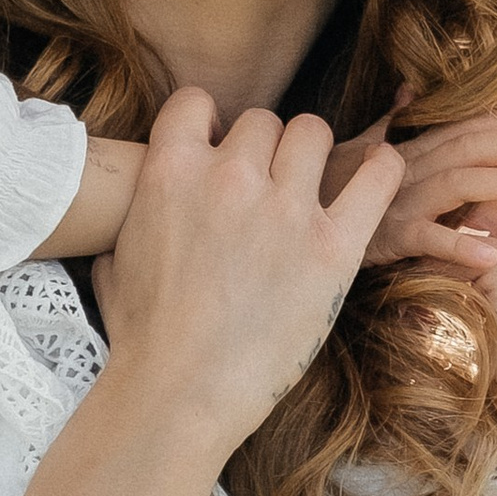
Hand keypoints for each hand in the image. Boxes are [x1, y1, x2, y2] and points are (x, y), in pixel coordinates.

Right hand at [94, 87, 402, 460]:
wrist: (179, 394)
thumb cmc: (143, 339)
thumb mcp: (115, 261)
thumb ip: (137, 216)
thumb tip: (145, 205)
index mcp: (170, 171)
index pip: (196, 102)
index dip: (208, 123)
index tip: (216, 147)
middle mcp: (229, 177)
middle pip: (262, 121)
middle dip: (262, 149)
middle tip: (265, 187)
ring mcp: (285, 209)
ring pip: (311, 133)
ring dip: (309, 154)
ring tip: (310, 185)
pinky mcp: (333, 247)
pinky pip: (376, 177)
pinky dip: (381, 168)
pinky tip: (377, 170)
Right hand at [339, 105, 496, 274]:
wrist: (287, 219)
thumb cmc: (325, 186)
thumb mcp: (359, 149)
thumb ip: (390, 121)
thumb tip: (411, 88)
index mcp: (407, 151)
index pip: (462, 127)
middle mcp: (406, 170)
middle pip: (468, 147)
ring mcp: (397, 202)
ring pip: (456, 183)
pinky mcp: (385, 237)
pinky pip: (426, 239)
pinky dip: (458, 246)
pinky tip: (491, 255)